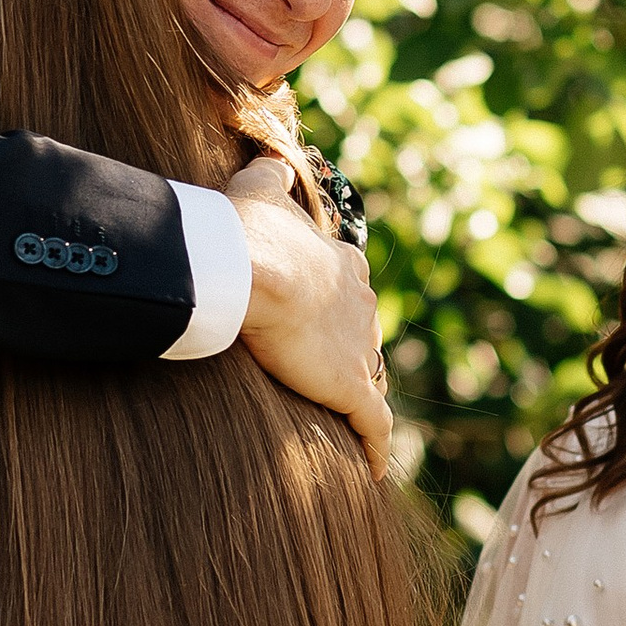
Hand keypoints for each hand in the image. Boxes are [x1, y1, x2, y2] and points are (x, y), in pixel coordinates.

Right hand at [229, 157, 392, 477]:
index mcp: (342, 264)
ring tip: (344, 417)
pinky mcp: (352, 387)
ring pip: (371, 376)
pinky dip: (378, 445)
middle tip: (324, 371)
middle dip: (349, 350)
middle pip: (363, 334)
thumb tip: (272, 158)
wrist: (247, 270)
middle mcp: (362, 304)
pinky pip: (376, 425)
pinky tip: (376, 467)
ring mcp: (361, 348)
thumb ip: (269, 174)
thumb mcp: (258, 189)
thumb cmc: (247, 231)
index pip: (347, 289)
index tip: (317, 320)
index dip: (333, 306)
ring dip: (360, 394)